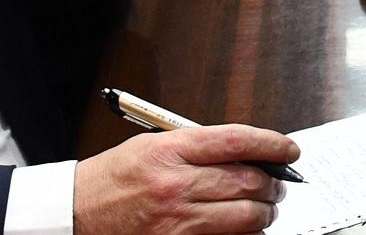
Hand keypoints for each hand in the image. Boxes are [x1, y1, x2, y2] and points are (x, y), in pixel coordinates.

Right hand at [72, 123, 297, 234]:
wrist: (76, 212)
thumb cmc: (114, 178)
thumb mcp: (153, 145)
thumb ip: (198, 147)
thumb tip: (246, 152)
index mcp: (170, 151)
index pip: (236, 141)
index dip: (272, 143)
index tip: (289, 148)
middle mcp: (176, 185)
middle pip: (247, 180)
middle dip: (272, 182)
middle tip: (278, 183)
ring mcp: (177, 220)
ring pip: (244, 215)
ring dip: (264, 211)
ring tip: (264, 206)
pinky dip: (244, 234)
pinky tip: (245, 227)